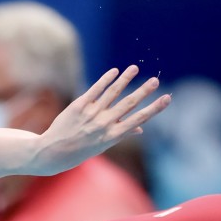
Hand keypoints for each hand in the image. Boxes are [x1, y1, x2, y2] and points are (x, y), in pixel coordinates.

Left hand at [33, 65, 170, 175]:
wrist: (53, 152)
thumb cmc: (79, 150)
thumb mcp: (102, 146)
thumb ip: (121, 134)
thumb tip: (140, 128)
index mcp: (112, 136)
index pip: (139, 119)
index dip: (154, 108)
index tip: (167, 98)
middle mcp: (104, 124)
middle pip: (128, 104)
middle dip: (144, 91)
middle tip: (155, 80)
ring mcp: (91, 114)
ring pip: (113, 92)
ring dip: (125, 79)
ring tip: (135, 68)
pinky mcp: (79, 105)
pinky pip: (96, 89)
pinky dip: (106, 79)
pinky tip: (115, 71)